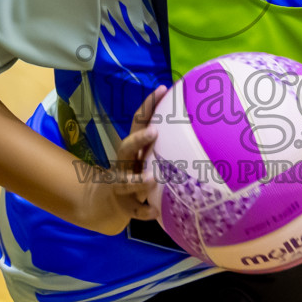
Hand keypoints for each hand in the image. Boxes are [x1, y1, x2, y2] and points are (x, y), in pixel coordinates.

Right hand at [74, 85, 166, 234]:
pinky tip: (155, 212)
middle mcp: (123, 164)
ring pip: (125, 181)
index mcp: (131, 149)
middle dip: (138, 139)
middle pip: (125, 148)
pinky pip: (134, 210)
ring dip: (137, 180)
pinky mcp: (124, 206)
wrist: (106, 202)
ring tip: (151, 178)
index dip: (147, 105)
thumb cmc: (134, 173)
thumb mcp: (144, 156)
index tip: (162, 89)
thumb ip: (162, 142)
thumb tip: (196, 122)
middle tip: (154, 131)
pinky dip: (143, 212)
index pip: (137, 123)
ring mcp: (120, 185)